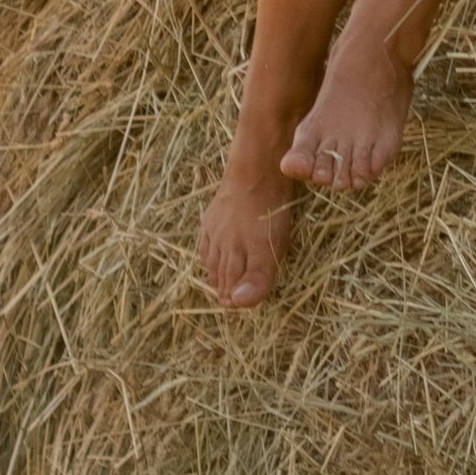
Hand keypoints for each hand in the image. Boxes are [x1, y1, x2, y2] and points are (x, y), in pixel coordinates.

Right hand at [200, 130, 298, 304]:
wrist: (257, 169)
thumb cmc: (268, 211)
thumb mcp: (269, 248)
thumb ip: (256, 277)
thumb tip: (236, 304)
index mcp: (233, 256)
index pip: (230, 285)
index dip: (233, 297)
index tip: (233, 305)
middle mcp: (220, 244)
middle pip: (220, 273)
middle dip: (223, 288)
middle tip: (227, 300)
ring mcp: (215, 227)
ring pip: (212, 257)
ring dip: (215, 272)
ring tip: (219, 282)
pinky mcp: (214, 212)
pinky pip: (206, 238)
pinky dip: (207, 251)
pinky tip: (210, 251)